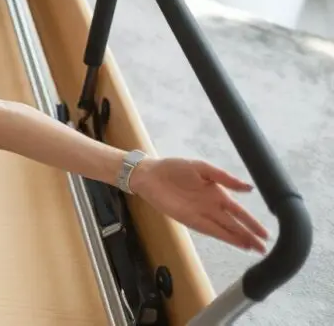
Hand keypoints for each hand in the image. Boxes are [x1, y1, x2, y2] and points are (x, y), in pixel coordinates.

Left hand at [129, 157, 268, 253]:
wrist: (150, 173)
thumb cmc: (174, 168)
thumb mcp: (202, 168)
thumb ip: (224, 177)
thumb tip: (249, 187)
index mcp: (217, 193)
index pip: (238, 212)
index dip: (252, 223)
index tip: (266, 234)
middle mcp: (211, 207)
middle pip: (234, 224)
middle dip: (249, 236)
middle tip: (265, 249)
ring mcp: (200, 214)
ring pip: (223, 229)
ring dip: (238, 239)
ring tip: (254, 249)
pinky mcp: (188, 219)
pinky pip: (208, 229)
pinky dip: (222, 236)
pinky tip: (234, 243)